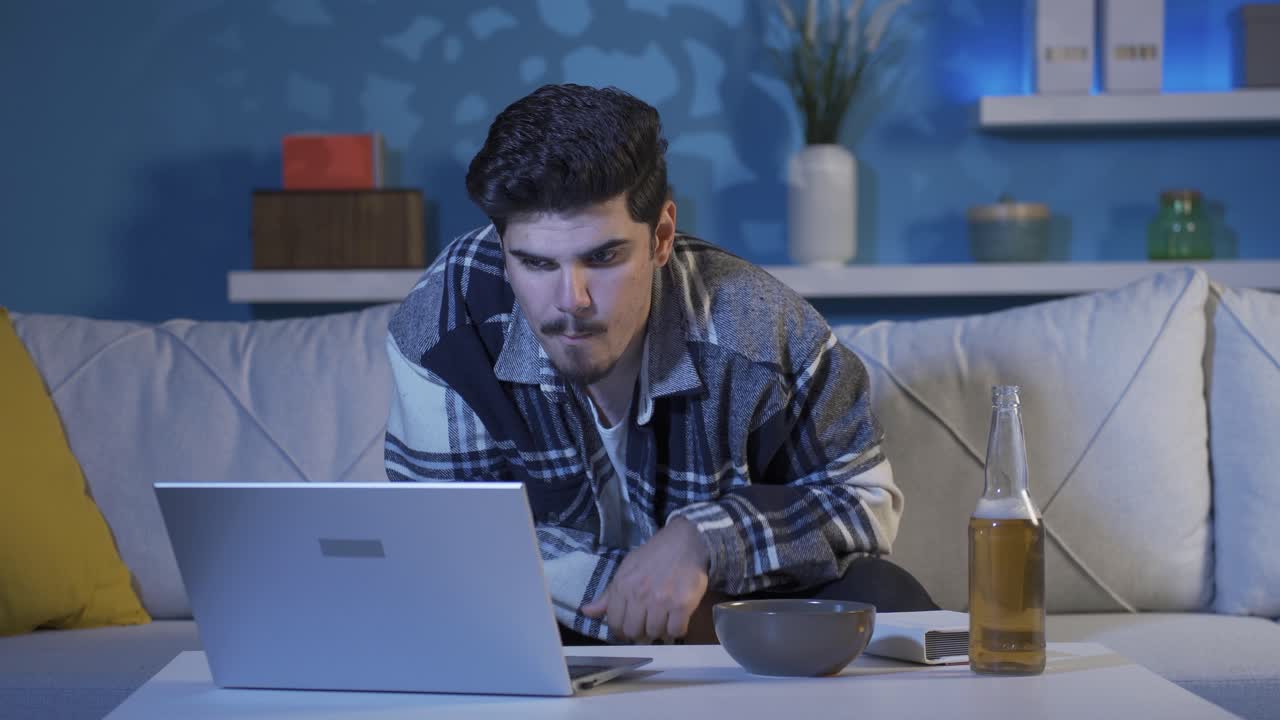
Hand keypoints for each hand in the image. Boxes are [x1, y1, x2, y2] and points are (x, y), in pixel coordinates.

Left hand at [581, 516, 709, 642]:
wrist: (685, 541)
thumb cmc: (654, 555)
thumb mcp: (626, 569)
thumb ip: (608, 594)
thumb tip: (586, 612)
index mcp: (622, 586)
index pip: (614, 623)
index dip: (621, 630)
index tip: (630, 627)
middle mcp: (639, 595)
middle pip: (633, 633)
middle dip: (639, 633)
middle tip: (647, 626)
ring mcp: (661, 600)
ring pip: (654, 634)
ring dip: (658, 632)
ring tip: (662, 622)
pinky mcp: (682, 604)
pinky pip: (676, 631)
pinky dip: (676, 631)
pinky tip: (676, 621)